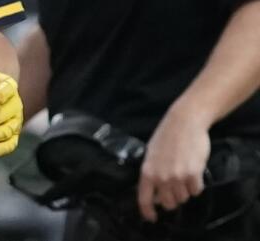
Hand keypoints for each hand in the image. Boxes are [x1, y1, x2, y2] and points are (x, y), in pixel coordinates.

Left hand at [136, 103, 209, 221]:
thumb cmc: (166, 136)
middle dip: (172, 199)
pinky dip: (196, 186)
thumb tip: (154, 193)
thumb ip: (152, 173)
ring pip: (183, 198)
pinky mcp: (193, 174)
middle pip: (168, 203)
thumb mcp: (151, 154)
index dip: (147, 211)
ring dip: (185, 191)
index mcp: (147, 171)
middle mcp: (161, 177)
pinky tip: (194, 173)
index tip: (152, 218)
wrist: (184, 122)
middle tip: (175, 188)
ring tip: (185, 175)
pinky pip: (196, 191)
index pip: (144, 198)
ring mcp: (177, 177)